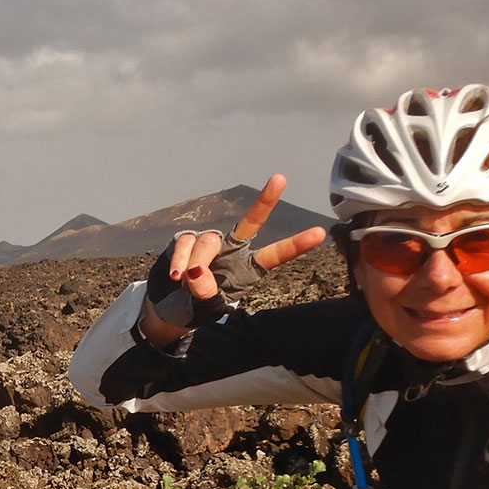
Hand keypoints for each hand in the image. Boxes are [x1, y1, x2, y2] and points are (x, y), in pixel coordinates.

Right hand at [138, 174, 326, 345]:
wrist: (169, 308)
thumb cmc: (197, 309)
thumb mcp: (205, 310)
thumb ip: (206, 293)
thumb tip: (197, 271)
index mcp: (247, 269)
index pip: (275, 255)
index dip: (296, 245)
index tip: (318, 233)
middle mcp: (232, 251)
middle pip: (250, 222)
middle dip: (265, 201)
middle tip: (280, 179)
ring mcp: (210, 244)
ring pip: (208, 240)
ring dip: (196, 261)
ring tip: (185, 282)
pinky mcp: (186, 240)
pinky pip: (185, 242)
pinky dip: (180, 259)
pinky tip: (176, 275)